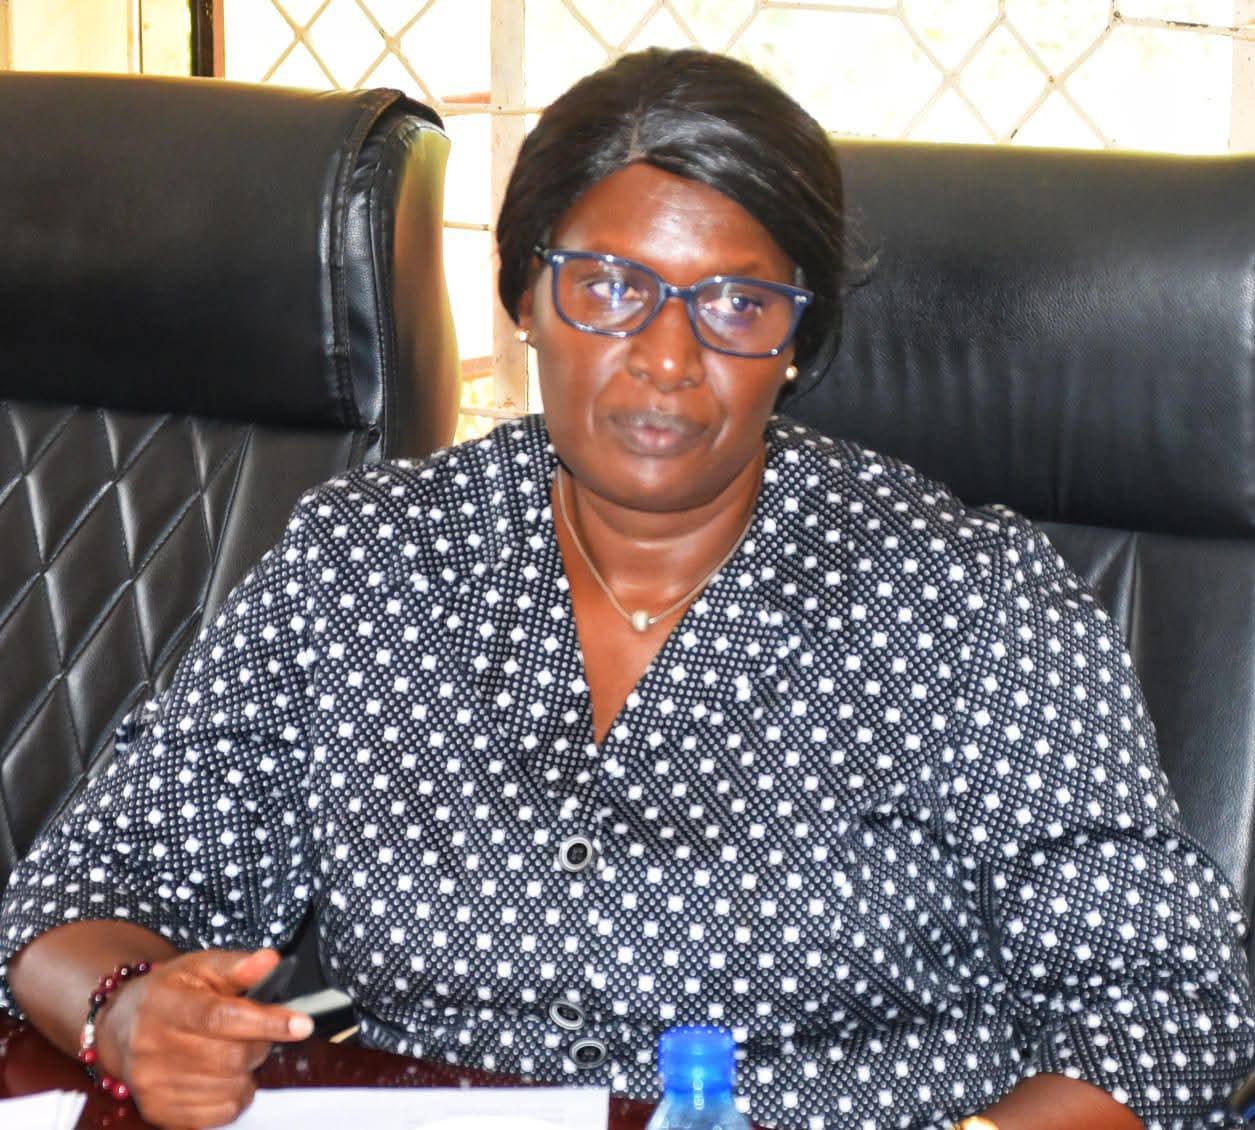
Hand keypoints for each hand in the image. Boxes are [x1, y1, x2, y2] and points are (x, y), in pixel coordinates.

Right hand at [95, 948, 312, 1128]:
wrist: (120, 1027)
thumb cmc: (171, 993)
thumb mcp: (201, 967)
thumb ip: (239, 966)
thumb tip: (271, 962)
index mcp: (166, 1004)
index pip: (221, 1017)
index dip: (265, 1021)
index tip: (302, 1024)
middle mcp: (152, 1047)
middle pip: (230, 1057)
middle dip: (259, 1044)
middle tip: (259, 1032)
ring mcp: (152, 1083)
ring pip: (228, 1088)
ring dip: (248, 1071)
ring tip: (235, 1051)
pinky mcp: (157, 1111)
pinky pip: (217, 1115)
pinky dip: (234, 1096)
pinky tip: (224, 1076)